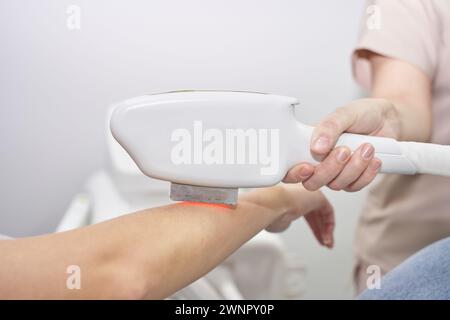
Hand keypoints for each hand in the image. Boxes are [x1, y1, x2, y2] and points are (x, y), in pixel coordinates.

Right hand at [266, 184, 334, 247]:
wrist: (272, 204)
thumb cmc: (269, 210)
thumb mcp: (276, 218)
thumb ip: (283, 219)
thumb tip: (284, 224)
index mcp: (292, 196)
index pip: (307, 213)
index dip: (313, 227)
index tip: (315, 237)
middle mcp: (302, 193)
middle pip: (316, 214)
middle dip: (320, 231)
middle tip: (323, 242)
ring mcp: (310, 193)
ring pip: (323, 214)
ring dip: (325, 231)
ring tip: (326, 244)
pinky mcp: (318, 196)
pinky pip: (328, 212)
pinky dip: (329, 225)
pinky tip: (327, 236)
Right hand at [284, 98, 400, 191]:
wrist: (388, 119)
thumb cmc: (362, 114)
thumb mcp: (344, 113)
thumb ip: (328, 127)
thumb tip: (316, 147)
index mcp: (308, 145)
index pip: (290, 167)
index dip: (293, 173)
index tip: (306, 167)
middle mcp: (318, 162)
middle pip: (312, 182)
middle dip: (329, 169)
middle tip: (345, 150)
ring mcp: (336, 173)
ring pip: (336, 185)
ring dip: (354, 168)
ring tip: (367, 147)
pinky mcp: (353, 179)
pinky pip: (355, 187)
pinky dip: (366, 174)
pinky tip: (374, 159)